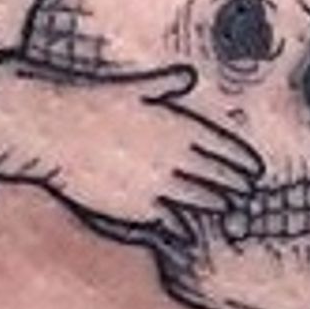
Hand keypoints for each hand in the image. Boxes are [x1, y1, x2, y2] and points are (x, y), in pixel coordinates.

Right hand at [0, 61, 262, 235]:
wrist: (54, 129)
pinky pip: (171, 223)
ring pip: (202, 202)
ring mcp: (159, 184)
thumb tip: (188, 75)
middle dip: (237, 186)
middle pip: (220, 178)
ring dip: (217, 206)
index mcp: (180, 127)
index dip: (244, 162)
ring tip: (225, 208)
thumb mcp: (133, 87)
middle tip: (245, 192)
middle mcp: (175, 157)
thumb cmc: (91, 102)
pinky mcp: (139, 207)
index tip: (255, 170)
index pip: (226, 149)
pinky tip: (187, 232)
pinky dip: (183, 228)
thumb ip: (165, 84)